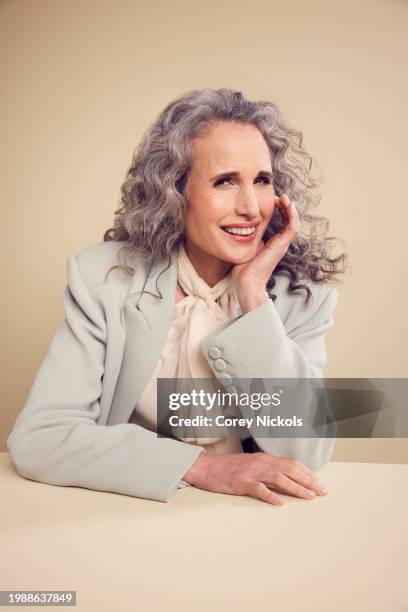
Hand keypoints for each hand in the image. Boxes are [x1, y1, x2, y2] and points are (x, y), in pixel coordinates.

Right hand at [182, 451, 327, 505]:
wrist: (204, 467)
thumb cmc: (227, 468)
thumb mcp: (250, 464)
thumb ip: (266, 469)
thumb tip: (285, 480)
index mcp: (264, 458)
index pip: (291, 463)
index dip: (307, 473)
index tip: (320, 483)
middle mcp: (261, 463)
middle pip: (290, 469)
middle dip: (308, 480)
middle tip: (322, 491)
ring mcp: (251, 472)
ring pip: (279, 478)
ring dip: (296, 488)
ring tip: (309, 496)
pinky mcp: (240, 482)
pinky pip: (258, 489)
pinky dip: (271, 496)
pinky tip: (280, 503)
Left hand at [232, 193, 300, 311]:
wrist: (247, 282)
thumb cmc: (244, 269)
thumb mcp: (245, 247)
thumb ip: (247, 238)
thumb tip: (239, 227)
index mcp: (272, 243)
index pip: (281, 223)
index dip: (279, 210)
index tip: (272, 200)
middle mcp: (279, 243)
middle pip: (289, 221)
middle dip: (285, 206)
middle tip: (279, 196)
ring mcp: (282, 244)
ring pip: (293, 222)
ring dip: (291, 209)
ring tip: (285, 198)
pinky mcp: (281, 245)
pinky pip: (293, 228)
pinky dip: (292, 216)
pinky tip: (287, 205)